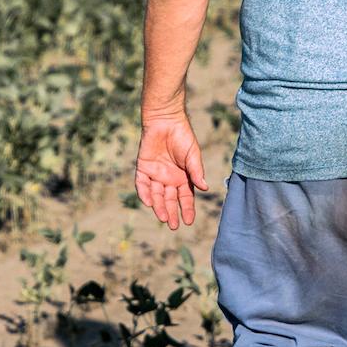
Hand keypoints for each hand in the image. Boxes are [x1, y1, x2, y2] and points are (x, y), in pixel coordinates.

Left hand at [134, 114, 209, 230]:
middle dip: (171, 213)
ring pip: (156, 195)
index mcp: (182, 178)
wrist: (166, 120)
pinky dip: (144, 193)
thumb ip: (196, 172)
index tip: (189, 221)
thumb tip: (205, 188)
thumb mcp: (192, 156)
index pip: (185, 198)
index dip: (187, 209)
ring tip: (163, 217)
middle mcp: (168, 179)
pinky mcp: (143, 167)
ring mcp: (155, 174)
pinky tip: (148, 202)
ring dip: (158, 206)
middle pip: (169, 200)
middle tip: (173, 226)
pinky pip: (142, 184)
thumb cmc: (183, 136)